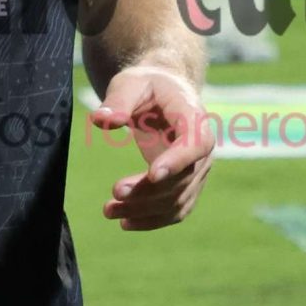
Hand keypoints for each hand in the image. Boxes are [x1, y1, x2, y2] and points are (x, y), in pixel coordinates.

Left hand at [91, 66, 212, 230]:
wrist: (165, 94)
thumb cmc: (147, 85)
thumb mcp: (130, 83)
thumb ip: (117, 100)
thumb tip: (101, 121)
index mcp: (194, 117)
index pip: (196, 143)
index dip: (178, 161)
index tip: (152, 174)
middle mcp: (203, 148)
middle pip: (182, 178)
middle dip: (148, 190)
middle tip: (115, 193)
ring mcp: (198, 170)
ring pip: (177, 199)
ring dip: (144, 210)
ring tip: (109, 211)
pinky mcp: (187, 185)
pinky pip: (175, 209)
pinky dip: (152, 220)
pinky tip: (124, 222)